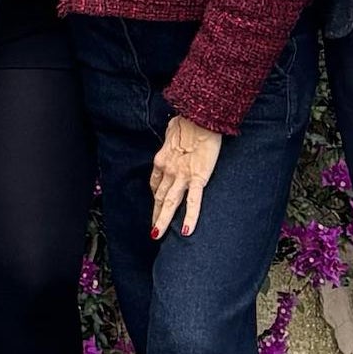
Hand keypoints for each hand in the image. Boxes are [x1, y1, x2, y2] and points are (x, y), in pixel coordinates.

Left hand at [150, 114, 222, 238]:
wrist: (199, 118)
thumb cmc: (188, 120)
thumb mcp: (173, 128)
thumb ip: (173, 135)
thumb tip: (174, 130)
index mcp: (161, 160)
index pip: (156, 183)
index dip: (155, 196)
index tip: (157, 205)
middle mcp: (168, 170)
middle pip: (159, 196)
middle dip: (156, 214)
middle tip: (153, 230)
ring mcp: (181, 176)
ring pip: (170, 203)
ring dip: (163, 220)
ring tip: (157, 235)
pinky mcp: (197, 178)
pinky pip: (193, 202)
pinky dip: (190, 218)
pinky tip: (186, 231)